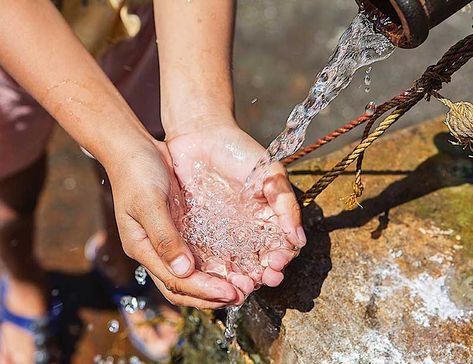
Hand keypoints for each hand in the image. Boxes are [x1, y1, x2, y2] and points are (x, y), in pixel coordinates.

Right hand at [105, 139, 243, 308]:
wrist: (134, 148)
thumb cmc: (136, 172)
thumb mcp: (149, 203)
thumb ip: (164, 237)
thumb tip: (184, 271)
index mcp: (142, 248)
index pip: (174, 281)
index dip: (202, 290)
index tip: (229, 293)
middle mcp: (155, 249)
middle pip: (183, 286)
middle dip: (211, 295)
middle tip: (241, 295)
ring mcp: (167, 240)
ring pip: (191, 273)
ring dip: (214, 283)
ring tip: (242, 286)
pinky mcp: (179, 228)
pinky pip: (198, 253)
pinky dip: (214, 263)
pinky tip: (233, 264)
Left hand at [166, 120, 305, 294]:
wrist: (200, 136)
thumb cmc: (239, 151)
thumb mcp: (270, 173)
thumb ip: (286, 204)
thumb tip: (299, 240)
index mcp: (268, 218)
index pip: (280, 248)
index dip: (281, 259)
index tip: (276, 264)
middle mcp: (248, 230)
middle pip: (259, 263)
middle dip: (262, 276)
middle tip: (259, 280)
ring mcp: (224, 234)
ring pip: (235, 265)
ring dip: (239, 279)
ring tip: (239, 285)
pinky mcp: (200, 234)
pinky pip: (209, 257)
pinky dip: (214, 271)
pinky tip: (217, 276)